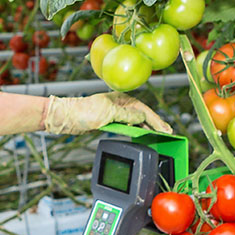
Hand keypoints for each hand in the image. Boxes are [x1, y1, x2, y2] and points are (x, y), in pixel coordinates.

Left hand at [43, 93, 171, 134]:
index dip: (155, 120)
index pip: (143, 109)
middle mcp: (119, 104)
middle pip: (142, 114)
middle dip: (155, 123)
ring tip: (158, 135)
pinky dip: (135, 130)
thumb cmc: (84, 111)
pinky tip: (141, 134)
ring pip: (135, 120)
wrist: (67, 118)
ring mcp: (114, 113)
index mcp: (121, 99)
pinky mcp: (109, 121)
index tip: (165, 129)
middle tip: (167, 133)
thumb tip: (141, 116)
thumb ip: (126, 114)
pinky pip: (127, 126)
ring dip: (146, 127)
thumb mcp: (108, 112)